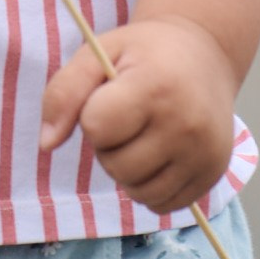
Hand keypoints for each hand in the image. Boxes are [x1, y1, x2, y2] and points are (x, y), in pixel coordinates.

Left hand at [38, 15, 239, 214]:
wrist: (204, 55)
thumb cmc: (144, 54)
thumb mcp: (98, 53)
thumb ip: (63, 92)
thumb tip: (46, 144)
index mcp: (156, 86)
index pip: (96, 127)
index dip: (92, 115)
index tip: (109, 95)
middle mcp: (187, 124)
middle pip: (116, 166)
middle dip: (109, 146)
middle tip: (127, 117)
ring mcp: (205, 153)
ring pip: (138, 192)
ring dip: (128, 171)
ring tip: (143, 136)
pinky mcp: (213, 175)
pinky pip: (162, 205)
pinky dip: (151, 187)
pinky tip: (160, 155)